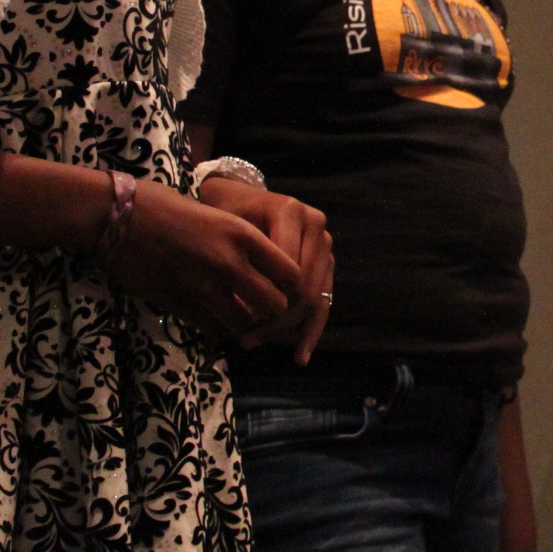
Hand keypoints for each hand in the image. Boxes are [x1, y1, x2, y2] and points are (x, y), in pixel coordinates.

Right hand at [111, 182, 306, 344]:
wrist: (115, 216)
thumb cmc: (163, 206)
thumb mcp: (215, 215)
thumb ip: (241, 242)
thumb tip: (263, 270)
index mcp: (241, 234)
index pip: (292, 273)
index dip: (292, 286)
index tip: (283, 286)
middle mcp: (229, 263)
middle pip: (275, 307)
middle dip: (273, 314)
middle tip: (264, 310)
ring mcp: (203, 287)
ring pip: (244, 324)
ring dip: (244, 324)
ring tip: (238, 315)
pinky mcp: (179, 304)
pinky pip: (212, 328)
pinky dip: (217, 326)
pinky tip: (211, 315)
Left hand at [197, 178, 334, 361]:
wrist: (239, 196)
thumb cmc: (226, 210)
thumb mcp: (226, 225)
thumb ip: (241, 258)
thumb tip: (248, 309)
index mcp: (292, 213)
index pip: (288, 269)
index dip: (267, 299)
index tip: (241, 323)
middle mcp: (316, 225)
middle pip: (303, 287)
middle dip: (276, 319)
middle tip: (246, 339)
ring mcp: (325, 244)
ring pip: (314, 297)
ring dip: (288, 328)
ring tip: (257, 343)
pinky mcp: (326, 261)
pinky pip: (323, 300)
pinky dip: (311, 330)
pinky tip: (300, 355)